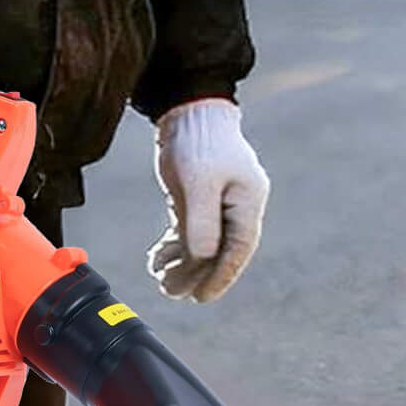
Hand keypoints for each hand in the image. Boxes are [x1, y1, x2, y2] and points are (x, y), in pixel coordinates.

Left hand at [148, 98, 269, 301]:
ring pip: (202, 245)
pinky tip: (158, 260)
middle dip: (196, 274)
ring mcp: (217, 205)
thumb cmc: (199, 139)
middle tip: (172, 292)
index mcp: (247, 203)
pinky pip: (189, 232)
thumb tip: (203, 257)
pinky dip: (174, 248)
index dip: (221, 276)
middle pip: (219, 252)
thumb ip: (202, 219)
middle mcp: (236, 207)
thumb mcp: (199, 180)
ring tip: (161, 281)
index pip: (238, 250)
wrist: (187, 108)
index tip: (202, 297)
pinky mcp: (198, 199)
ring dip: (182, 265)